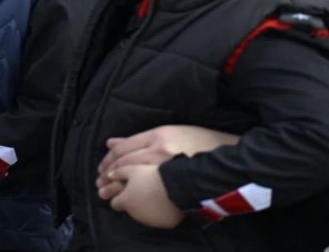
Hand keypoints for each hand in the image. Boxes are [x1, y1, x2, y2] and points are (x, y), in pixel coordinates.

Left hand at [97, 126, 238, 194]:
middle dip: (108, 172)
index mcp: (159, 135)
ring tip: (106, 190)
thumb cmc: (200, 142)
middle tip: (100, 181)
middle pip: (124, 162)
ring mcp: (167, 167)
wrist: (229, 157)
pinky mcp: (176, 183)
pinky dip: (133, 192)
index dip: (109, 158)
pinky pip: (148, 188)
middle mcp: (160, 150)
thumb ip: (141, 139)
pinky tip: (126, 196)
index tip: (102, 167)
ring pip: (132, 176)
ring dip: (115, 184)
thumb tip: (111, 143)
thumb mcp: (171, 132)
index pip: (124, 148)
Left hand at [107, 165, 184, 228]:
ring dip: (143, 208)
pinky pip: (157, 219)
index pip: (115, 204)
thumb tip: (109, 175)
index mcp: (125, 201)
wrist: (176, 187)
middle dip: (131, 203)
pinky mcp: (163, 224)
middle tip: (140, 194)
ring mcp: (149, 220)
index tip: (123, 193)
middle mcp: (135, 213)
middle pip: (129, 210)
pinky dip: (157, 213)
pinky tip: (162, 205)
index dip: (118, 198)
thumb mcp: (132, 169)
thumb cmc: (151, 176)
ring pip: (142, 215)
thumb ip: (119, 173)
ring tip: (152, 198)